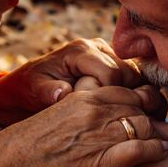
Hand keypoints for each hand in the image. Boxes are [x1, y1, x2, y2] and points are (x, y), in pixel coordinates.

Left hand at [0, 38, 141, 125]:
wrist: (29, 84)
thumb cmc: (30, 88)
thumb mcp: (33, 90)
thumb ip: (48, 91)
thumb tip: (64, 92)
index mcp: (79, 50)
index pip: (110, 72)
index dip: (113, 96)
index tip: (108, 116)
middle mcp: (96, 47)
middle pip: (129, 71)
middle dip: (130, 96)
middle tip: (126, 119)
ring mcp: (107, 53)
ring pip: (137, 74)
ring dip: (138, 95)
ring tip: (135, 118)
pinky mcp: (113, 62)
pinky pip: (134, 77)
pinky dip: (137, 93)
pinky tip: (135, 112)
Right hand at [0, 87, 167, 166]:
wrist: (15, 160)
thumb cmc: (37, 137)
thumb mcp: (63, 109)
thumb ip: (87, 101)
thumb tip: (109, 100)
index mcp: (86, 97)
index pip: (126, 91)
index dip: (139, 101)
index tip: (145, 110)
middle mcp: (95, 112)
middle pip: (138, 107)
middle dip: (149, 117)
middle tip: (158, 127)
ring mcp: (98, 135)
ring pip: (142, 125)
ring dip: (155, 134)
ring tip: (162, 141)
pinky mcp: (101, 162)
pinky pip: (139, 149)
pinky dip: (154, 151)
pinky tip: (160, 153)